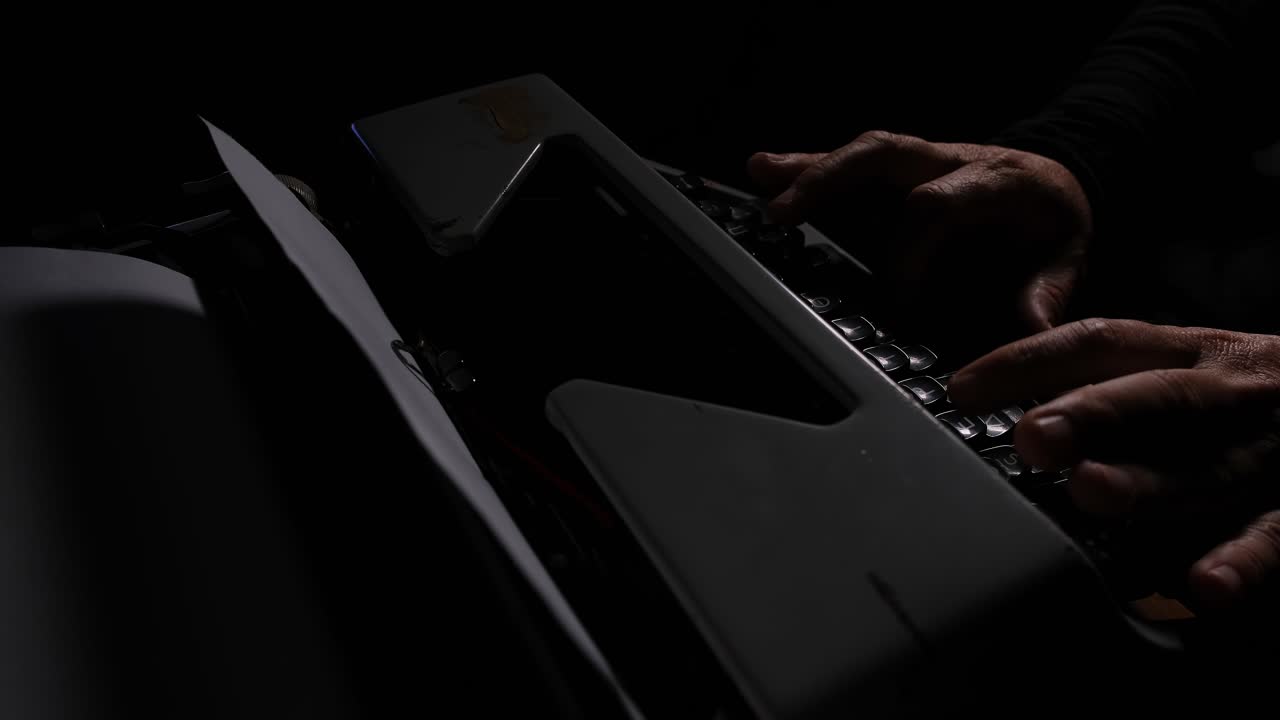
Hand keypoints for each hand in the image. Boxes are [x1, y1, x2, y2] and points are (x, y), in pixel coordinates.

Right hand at [748, 131, 1090, 332]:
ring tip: (760, 177)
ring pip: (861, 154)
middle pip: (884, 155)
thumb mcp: (1069, 258)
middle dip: (832, 181)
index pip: (935, 206)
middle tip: (786, 214)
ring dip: (808, 168)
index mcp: (996, 182)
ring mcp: (920, 161)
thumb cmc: (1052, 227)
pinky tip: (762, 169)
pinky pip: (849, 164)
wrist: (1056, 184)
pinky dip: (804, 167)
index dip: (908, 252)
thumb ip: (1047, 292)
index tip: (899, 300)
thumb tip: (1029, 328)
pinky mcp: (897, 171)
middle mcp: (951, 160)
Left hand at [948, 318, 1279, 611]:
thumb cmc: (1259, 400)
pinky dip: (1244, 559)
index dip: (1031, 360)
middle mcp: (1233, 390)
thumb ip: (1118, 383)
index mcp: (1193, 354)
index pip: (1102, 343)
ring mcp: (1276, 448)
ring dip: (1153, 482)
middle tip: (1034, 436)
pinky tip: (1202, 589)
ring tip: (1094, 492)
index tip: (964, 387)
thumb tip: (1011, 402)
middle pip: (1158, 396)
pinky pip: (1278, 533)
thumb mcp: (1194, 371)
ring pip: (1213, 465)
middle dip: (1093, 413)